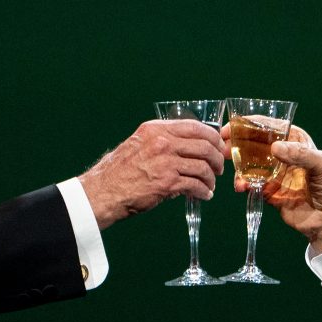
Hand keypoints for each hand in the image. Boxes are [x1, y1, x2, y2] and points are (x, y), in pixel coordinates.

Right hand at [79, 120, 224, 228]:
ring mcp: (165, 162)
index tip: (217, 146)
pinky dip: (203, 191)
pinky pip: (195, 185)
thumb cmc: (120, 170)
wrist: (103, 191)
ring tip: (210, 185)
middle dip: (216, 158)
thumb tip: (188, 144)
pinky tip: (204, 195)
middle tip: (218, 168)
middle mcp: (162, 142)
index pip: (195, 127)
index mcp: (156, 129)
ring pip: (203, 166)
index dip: (212, 137)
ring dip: (211, 178)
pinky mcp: (167, 183)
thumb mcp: (139, 143)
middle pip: (204, 146)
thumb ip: (162, 140)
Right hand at [221, 123, 321, 253]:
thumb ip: (300, 154)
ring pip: (249, 164)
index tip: (231, 125)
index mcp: (295, 140)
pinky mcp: (269, 191)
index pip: (270, 127)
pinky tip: (241, 186)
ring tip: (230, 170)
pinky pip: (251, 184)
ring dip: (237, 166)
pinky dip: (243, 184)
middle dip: (237, 143)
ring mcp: (274, 173)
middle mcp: (283, 154)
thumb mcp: (321, 164)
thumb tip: (275, 147)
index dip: (249, 124)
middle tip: (223, 147)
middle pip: (254, 144)